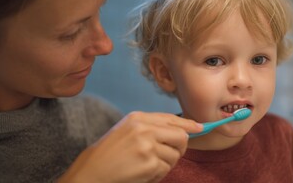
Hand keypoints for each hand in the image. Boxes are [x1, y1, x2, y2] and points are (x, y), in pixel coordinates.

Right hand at [57, 111, 202, 182]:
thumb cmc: (109, 153)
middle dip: (180, 149)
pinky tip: (143, 173)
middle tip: (169, 155)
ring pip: (175, 155)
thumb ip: (152, 127)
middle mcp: (145, 128)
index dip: (188, 124)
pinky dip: (158, 174)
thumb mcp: (127, 130)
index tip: (200, 128)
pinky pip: (166, 169)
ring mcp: (148, 145)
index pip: (171, 119)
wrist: (92, 171)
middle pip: (180, 136)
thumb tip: (182, 131)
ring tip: (147, 166)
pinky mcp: (149, 162)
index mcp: (138, 118)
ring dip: (165, 164)